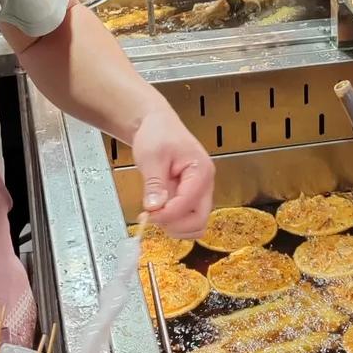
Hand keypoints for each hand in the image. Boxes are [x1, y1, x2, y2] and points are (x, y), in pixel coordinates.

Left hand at [131, 104, 213, 237]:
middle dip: (175, 225)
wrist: (157, 125)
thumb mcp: (152, 156)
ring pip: (195, 224)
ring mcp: (199, 192)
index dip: (167, 214)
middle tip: (153, 218)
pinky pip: (187, 218)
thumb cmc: (158, 133)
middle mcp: (205, 184)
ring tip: (156, 214)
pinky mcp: (190, 197)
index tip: (148, 214)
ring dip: (175, 226)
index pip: (188, 204)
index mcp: (200, 171)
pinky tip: (159, 211)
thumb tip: (155, 207)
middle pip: (199, 220)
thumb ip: (155, 183)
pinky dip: (174, 222)